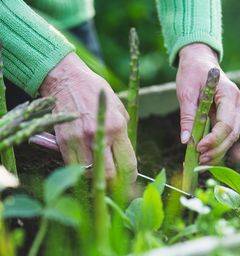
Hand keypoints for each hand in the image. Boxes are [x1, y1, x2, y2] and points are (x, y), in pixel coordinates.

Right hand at [39, 52, 136, 181]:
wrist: (67, 80)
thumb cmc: (96, 93)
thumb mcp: (119, 109)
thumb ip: (123, 134)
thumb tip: (125, 156)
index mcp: (117, 127)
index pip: (127, 164)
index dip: (130, 177)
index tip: (129, 178)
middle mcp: (99, 135)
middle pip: (109, 176)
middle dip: (115, 183)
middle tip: (116, 181)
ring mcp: (79, 140)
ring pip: (90, 175)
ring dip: (97, 177)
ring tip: (100, 170)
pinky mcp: (63, 142)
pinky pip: (73, 167)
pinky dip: (81, 170)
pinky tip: (86, 162)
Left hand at [177, 43, 239, 164]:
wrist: (199, 60)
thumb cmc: (192, 72)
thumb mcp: (186, 92)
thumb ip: (188, 116)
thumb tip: (186, 141)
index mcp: (229, 94)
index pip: (227, 123)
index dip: (214, 139)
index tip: (198, 148)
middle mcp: (237, 103)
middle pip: (232, 133)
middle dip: (216, 149)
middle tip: (200, 160)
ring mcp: (235, 109)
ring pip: (231, 136)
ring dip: (217, 151)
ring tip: (201, 161)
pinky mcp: (229, 115)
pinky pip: (226, 133)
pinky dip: (216, 145)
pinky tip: (205, 154)